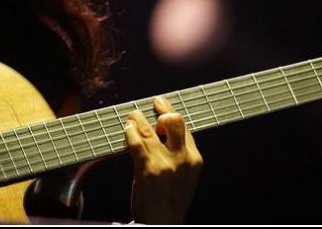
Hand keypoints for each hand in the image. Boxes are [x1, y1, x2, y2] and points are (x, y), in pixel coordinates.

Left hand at [124, 96, 202, 223]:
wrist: (163, 225)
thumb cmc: (171, 201)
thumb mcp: (184, 176)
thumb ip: (178, 154)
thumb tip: (162, 131)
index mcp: (194, 159)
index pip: (184, 127)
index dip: (171, 112)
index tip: (162, 104)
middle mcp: (182, 158)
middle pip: (174, 120)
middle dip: (162, 108)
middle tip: (153, 104)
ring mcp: (165, 163)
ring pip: (149, 130)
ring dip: (138, 119)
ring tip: (133, 117)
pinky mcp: (147, 169)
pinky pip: (136, 143)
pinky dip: (130, 132)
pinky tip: (127, 129)